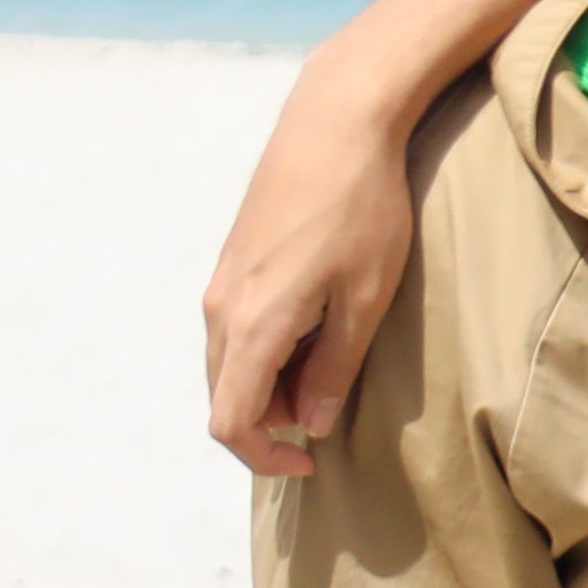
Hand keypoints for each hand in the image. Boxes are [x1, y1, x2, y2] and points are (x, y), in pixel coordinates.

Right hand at [204, 75, 427, 475]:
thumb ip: (335, 368)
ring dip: (274, 381)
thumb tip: (309, 426)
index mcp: (250, 326)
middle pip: (228, 396)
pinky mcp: (233, 261)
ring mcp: (222, 282)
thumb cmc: (364, 209)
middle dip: (275, 419)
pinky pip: (238, 327)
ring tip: (336, 357)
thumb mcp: (366, 298)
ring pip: (231, 362)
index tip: (311, 464)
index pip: (230, 423)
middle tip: (337, 404)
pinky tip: (321, 323)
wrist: (336, 123)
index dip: (264, 458)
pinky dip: (270, 347)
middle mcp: (221, 309)